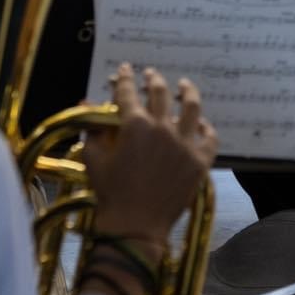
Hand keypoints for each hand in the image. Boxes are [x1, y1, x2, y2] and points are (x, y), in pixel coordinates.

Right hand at [83, 65, 216, 261]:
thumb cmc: (109, 192)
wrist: (135, 224)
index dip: (125, 78)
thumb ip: (92, 128)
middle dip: (154, 80)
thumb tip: (85, 102)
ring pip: (192, 108)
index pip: (128, 92)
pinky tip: (202, 124)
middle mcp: (162, 128)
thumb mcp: (93, 158)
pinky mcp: (200, 161)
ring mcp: (185, 143)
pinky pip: (210, 138)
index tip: (125, 69)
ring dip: (187, 93)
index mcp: (134, 124)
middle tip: (151, 75)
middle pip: (161, 93)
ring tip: (185, 86)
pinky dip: (206, 128)